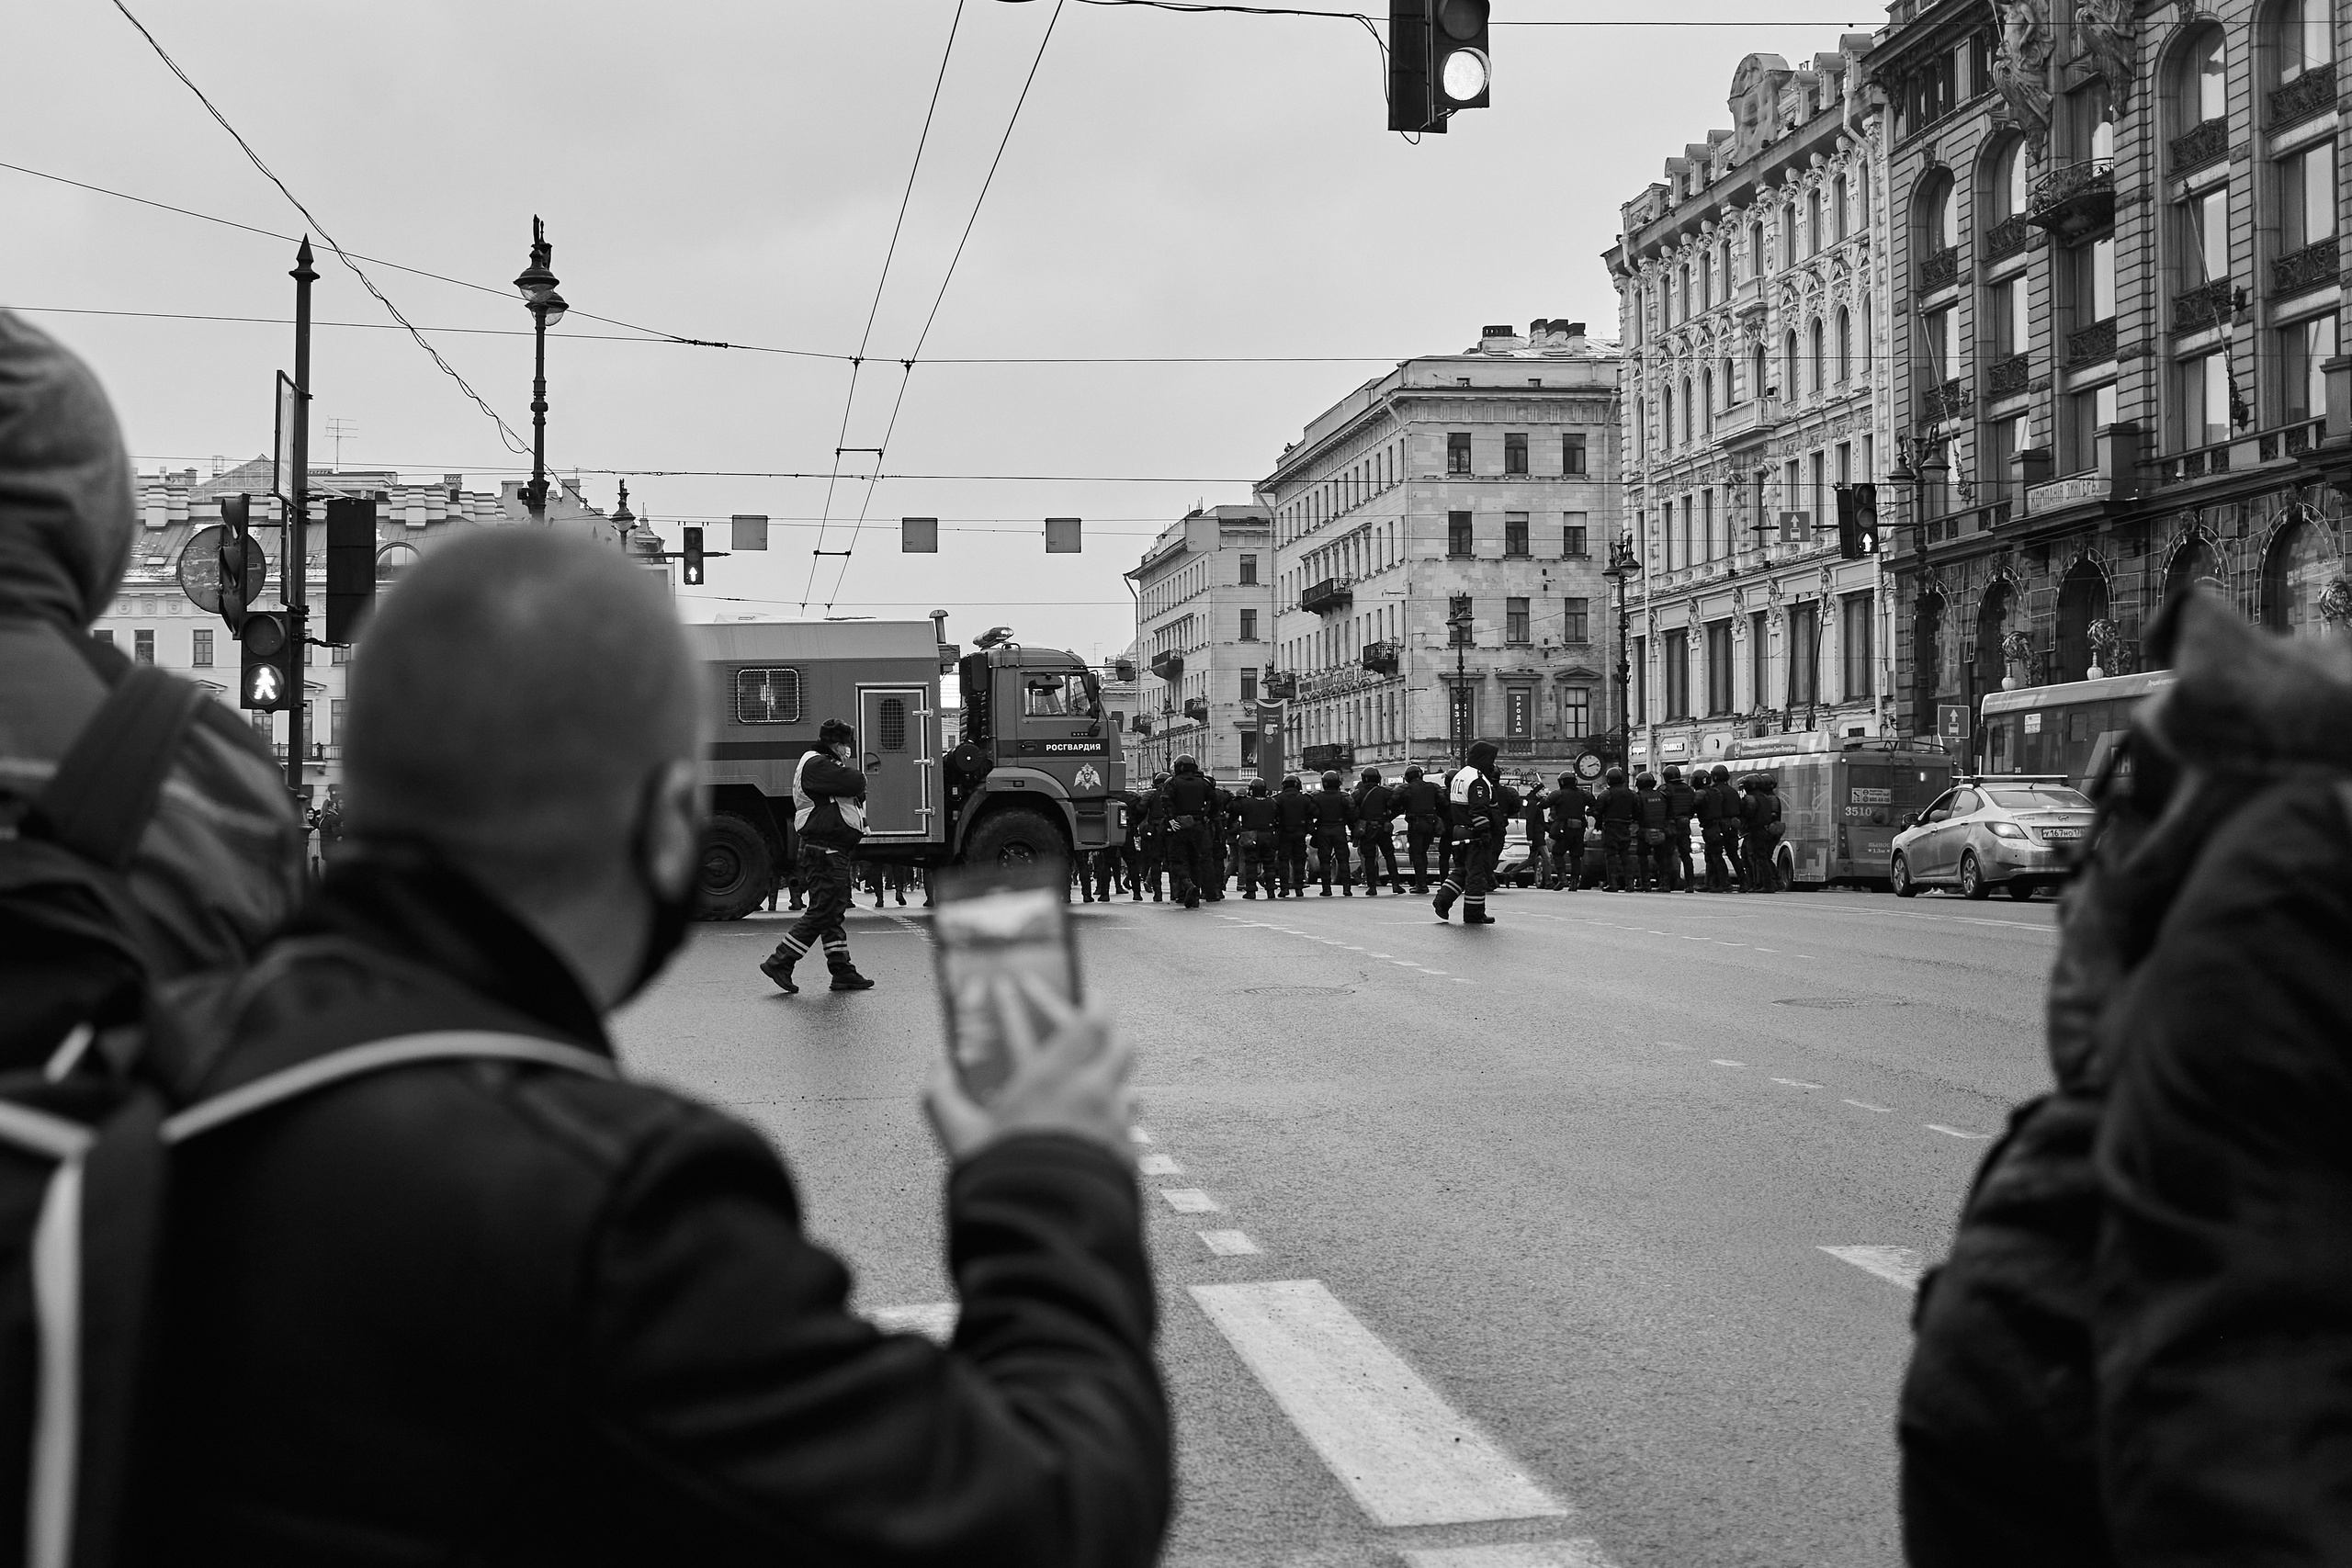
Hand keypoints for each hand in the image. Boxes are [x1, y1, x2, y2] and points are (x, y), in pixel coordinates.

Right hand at [925, 975, 1136, 1165]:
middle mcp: (1093, 1093)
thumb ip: (942, 1098)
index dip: (1098, 1005)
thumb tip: (934, 1072)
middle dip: (1115, 1037)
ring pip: (1129, 1090)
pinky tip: (1100, 1136)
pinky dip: (1117, 1126)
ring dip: (1117, 1085)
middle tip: (1104, 1035)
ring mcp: (1115, 1124)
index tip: (1097, 997)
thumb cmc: (1001, 1176)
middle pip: (1122, 1047)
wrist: (1046, 1227)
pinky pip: (1129, 1131)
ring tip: (1102, 1092)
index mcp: (1055, 1076)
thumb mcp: (960, 1136)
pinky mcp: (1126, 1156)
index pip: (1092, 1021)